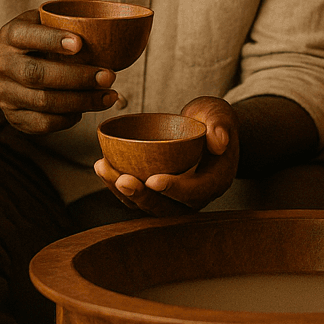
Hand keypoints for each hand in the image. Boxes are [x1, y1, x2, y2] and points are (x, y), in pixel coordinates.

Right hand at [0, 9, 117, 133]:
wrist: (1, 69)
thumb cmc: (34, 42)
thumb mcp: (41, 23)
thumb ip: (63, 24)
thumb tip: (106, 31)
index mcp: (10, 36)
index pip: (26, 36)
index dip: (52, 40)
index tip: (79, 44)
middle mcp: (2, 64)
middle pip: (37, 74)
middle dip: (77, 78)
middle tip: (108, 77)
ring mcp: (5, 93)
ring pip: (43, 102)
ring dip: (81, 101)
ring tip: (108, 96)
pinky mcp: (13, 116)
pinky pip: (42, 123)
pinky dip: (68, 119)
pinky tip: (85, 109)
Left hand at [93, 96, 239, 215]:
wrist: (207, 129)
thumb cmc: (213, 120)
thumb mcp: (220, 115)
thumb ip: (221, 126)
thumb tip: (218, 141)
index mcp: (216, 180)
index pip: (196, 191)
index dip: (175, 189)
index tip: (153, 180)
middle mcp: (196, 195)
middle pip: (169, 208)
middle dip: (143, 197)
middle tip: (122, 180)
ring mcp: (176, 197)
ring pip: (149, 205)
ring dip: (124, 193)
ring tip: (103, 168)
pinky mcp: (159, 192)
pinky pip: (139, 196)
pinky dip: (118, 185)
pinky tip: (102, 167)